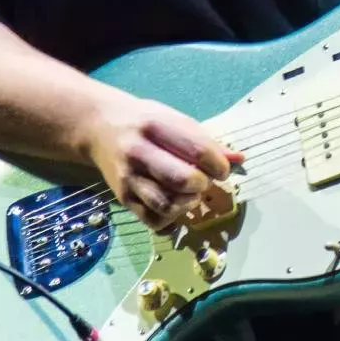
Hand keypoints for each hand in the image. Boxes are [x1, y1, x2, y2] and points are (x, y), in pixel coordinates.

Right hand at [80, 91, 238, 230]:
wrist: (100, 128)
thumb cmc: (145, 123)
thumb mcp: (174, 120)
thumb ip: (205, 141)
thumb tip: (239, 159)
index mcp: (156, 126)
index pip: (198, 150)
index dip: (218, 164)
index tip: (221, 168)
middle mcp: (139, 152)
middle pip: (183, 179)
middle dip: (202, 184)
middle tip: (203, 180)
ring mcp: (129, 178)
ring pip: (168, 204)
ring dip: (188, 203)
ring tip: (190, 193)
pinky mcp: (124, 198)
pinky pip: (154, 220)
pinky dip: (172, 219)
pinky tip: (176, 205)